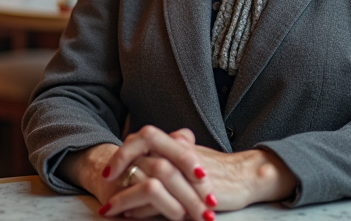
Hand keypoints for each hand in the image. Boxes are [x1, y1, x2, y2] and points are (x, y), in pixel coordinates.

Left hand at [100, 127, 295, 217]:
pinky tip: (132, 215)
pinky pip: (162, 201)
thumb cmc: (217, 168)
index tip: (111, 167)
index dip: (124, 150)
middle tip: (104, 182)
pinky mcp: (193, 193)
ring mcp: (186, 173)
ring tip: (111, 208)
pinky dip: (143, 210)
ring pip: (149, 179)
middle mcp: (180, 153)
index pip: (143, 137)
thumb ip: (174, 147)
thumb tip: (155, 146)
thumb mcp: (192, 153)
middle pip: (141, 153)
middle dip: (118, 168)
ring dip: (126, 196)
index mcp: (177, 142)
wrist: (245, 178)